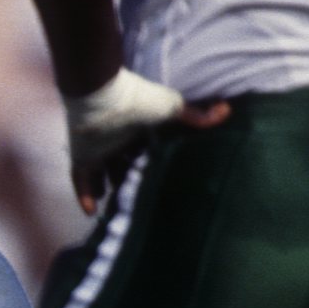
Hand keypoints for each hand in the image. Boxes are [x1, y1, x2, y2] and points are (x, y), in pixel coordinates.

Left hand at [63, 67, 229, 212]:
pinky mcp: (82, 158)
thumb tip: (227, 111)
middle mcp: (119, 142)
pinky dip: (85, 196)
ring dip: (110, 190)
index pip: (147, 154)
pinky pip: (81, 181)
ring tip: (119, 209)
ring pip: (103, 175)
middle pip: (125, 167)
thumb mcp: (171, 109)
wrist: (102, 94)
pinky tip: (92, 213)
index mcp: (139, 131)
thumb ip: (196, 114)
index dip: (152, 167)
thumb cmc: (138, 100)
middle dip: (131, 182)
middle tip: (140, 202)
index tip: (162, 184)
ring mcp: (99, 150)